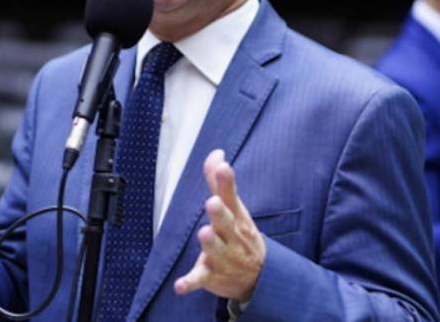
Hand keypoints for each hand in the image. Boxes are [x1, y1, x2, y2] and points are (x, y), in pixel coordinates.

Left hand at [174, 149, 264, 302]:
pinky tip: (180, 286)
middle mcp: (231, 236)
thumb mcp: (234, 209)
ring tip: (204, 233)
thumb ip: (220, 182)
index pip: (232, 197)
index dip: (226, 183)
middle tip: (213, 202)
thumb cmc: (240, 235)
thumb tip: (216, 152)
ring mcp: (222, 258)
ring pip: (215, 251)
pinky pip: (200, 280)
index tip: (224, 167)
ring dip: (210, 244)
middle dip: (220, 214)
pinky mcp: (211, 276)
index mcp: (236, 218)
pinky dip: (190, 283)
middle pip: (226, 224)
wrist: (260, 278)